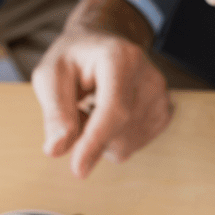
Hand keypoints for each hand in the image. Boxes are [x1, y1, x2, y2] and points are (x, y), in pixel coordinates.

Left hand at [32, 0, 171, 178]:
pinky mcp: (164, 113)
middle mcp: (149, 77)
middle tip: (77, 109)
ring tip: (94, 107)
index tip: (77, 169)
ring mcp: (161, 97)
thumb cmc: (75, 59)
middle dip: (89, 137)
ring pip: (126, 145)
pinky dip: (115, 138)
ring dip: (101, 138)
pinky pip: (133, 145)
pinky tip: (110, 115)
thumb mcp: (50, 75)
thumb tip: (57, 149)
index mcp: (121, 59)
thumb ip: (54, 111)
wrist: (104, 44)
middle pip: (119, 133)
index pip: (114, 110)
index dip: (95, 142)